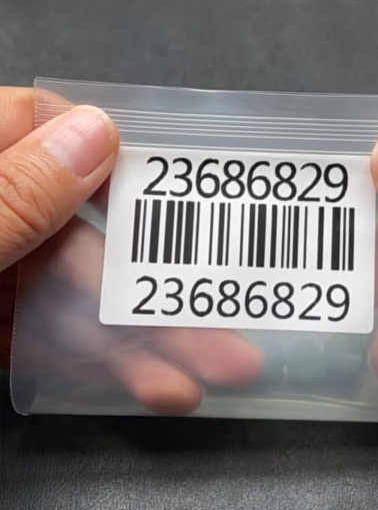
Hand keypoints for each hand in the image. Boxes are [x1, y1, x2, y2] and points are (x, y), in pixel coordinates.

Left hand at [1, 88, 262, 413]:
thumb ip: (15, 193)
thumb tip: (98, 131)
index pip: (43, 124)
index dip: (115, 149)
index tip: (186, 189)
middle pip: (74, 232)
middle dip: (150, 288)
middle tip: (224, 338)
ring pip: (61, 296)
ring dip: (127, 340)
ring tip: (193, 382)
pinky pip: (33, 335)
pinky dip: (77, 361)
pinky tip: (132, 385)